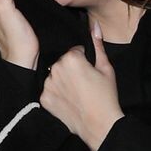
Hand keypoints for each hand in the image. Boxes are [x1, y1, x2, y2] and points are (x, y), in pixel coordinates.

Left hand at [40, 26, 121, 150]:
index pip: (75, 51)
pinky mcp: (44, 99)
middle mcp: (55, 69)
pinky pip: (49, 90)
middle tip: (84, 84)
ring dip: (63, 81)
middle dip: (71, 69)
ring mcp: (48, 85)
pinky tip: (68, 100)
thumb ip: (98, 45)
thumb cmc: (106, 96)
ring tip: (77, 93)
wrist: (99, 124)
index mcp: (71, 58)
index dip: (84, 61)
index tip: (90, 73)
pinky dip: (56, 94)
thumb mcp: (106, 68)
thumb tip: (95, 26)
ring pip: (54, 75)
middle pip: (62, 62)